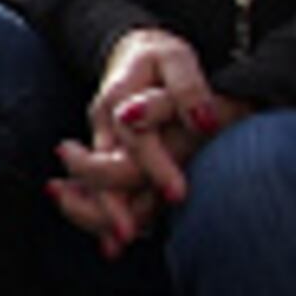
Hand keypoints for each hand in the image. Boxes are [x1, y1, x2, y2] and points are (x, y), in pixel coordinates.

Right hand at [49, 28, 244, 256]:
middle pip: (101, 169)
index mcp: (120, 99)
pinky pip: (94, 187)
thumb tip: (203, 121)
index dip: (157, 167)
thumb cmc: (161, 57)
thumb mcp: (177, 59)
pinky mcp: (104, 154)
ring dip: (96, 214)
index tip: (179, 195)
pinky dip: (96, 214)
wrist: (130, 49)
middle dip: (111, 203)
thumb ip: (188, 88)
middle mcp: (103, 124)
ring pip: (91, 183)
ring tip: (114, 245)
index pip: (137, 139)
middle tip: (128, 235)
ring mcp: (100, 141)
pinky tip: (111, 245)